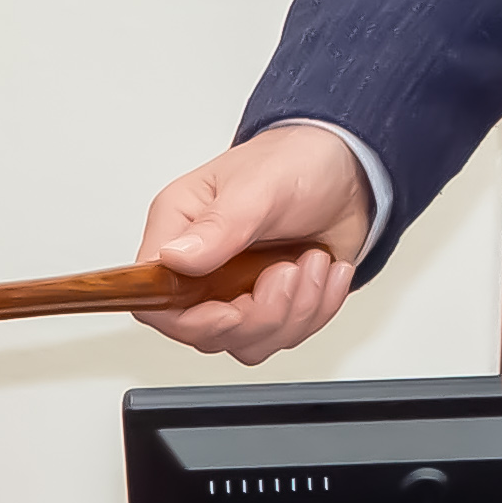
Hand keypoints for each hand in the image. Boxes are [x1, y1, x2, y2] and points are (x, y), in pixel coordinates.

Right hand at [132, 125, 369, 361]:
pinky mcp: (273, 302)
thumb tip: (174, 258)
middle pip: (206, 332)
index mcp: (179, 231)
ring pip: (250, 341)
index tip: (231, 313)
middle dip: (259, 314)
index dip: (189, 321)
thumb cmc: (294, 161)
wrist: (347, 168)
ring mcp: (237, 290)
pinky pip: (287, 335)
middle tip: (289, 270)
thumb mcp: (259, 186)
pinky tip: (326, 270)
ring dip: (295, 310)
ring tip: (313, 261)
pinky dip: (318, 308)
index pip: (154, 300)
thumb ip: (218, 226)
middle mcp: (202, 267)